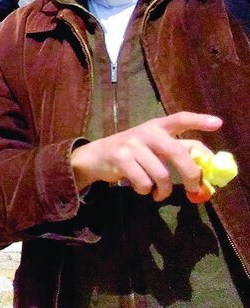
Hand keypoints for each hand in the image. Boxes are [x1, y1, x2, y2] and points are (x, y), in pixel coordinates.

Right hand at [69, 111, 221, 200]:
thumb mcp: (153, 146)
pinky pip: (144, 183)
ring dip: (163, 191)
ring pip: (162, 175)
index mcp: (157, 126)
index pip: (180, 119)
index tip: (218, 123)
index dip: (199, 121)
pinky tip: (142, 188)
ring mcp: (132, 145)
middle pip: (177, 152)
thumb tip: (206, 165)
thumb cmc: (132, 152)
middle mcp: (146, 132)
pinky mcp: (121, 159)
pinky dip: (146, 191)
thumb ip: (177, 150)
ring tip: (158, 193)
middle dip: (191, 174)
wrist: (95, 156)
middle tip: (194, 189)